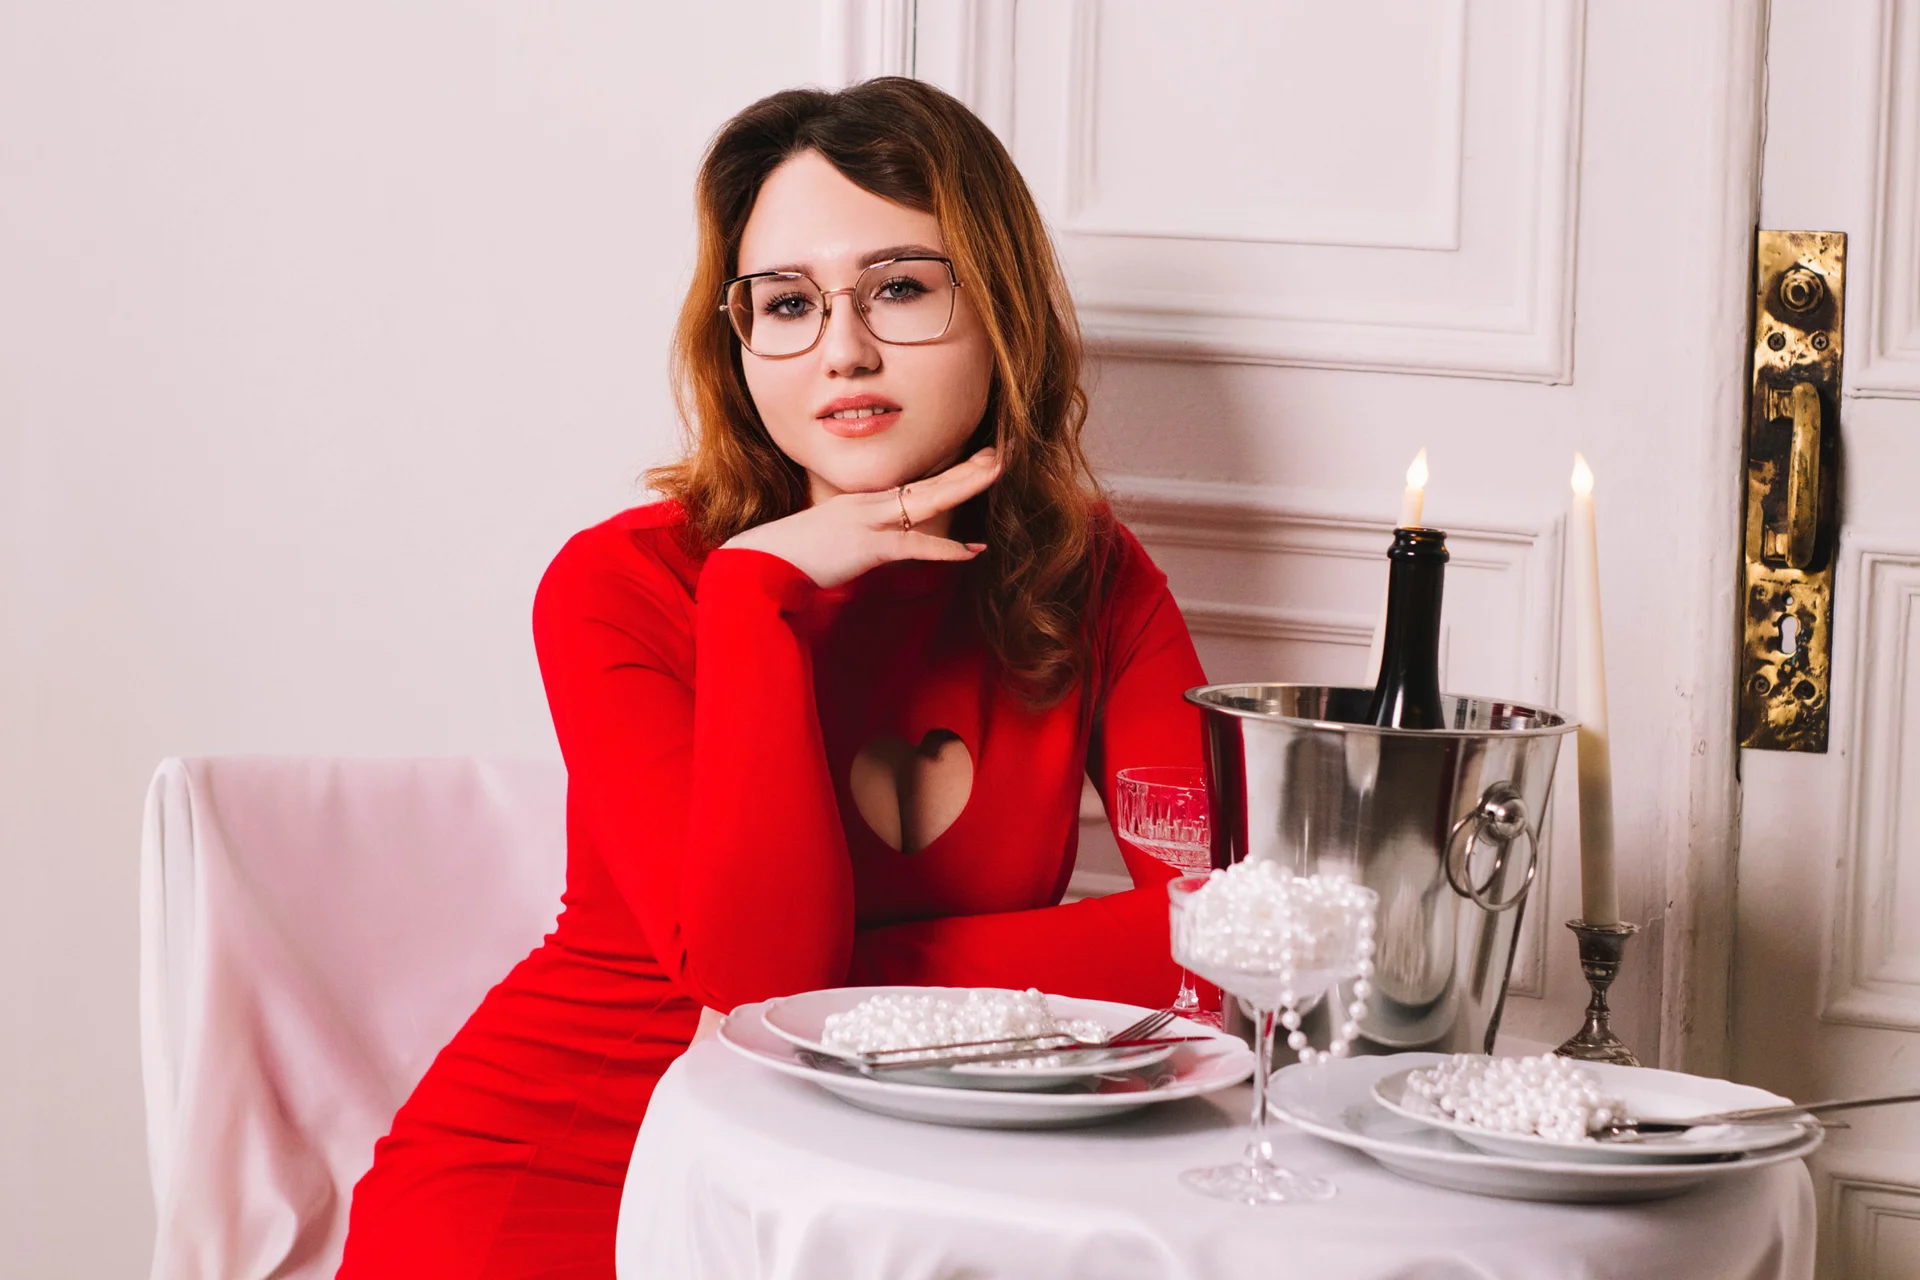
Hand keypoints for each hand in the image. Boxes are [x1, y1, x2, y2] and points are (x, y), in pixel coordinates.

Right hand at [720, 447, 1000, 588]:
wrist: (764, 562)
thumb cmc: (795, 554)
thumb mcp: (834, 537)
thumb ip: (862, 534)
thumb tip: (881, 542)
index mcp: (865, 501)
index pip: (916, 482)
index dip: (950, 472)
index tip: (978, 460)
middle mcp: (870, 503)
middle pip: (929, 480)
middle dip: (967, 467)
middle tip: (1000, 452)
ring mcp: (869, 521)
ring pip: (927, 499)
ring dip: (963, 485)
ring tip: (995, 472)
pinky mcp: (868, 546)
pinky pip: (913, 544)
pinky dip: (944, 548)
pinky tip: (971, 550)